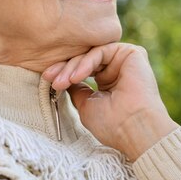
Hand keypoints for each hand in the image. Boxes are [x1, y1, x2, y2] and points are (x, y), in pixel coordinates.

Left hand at [42, 43, 178, 160]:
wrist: (133, 128)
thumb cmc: (112, 124)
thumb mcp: (85, 104)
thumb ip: (77, 89)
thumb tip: (64, 78)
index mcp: (108, 82)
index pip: (83, 70)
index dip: (64, 73)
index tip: (47, 80)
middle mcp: (117, 69)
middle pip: (85, 60)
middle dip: (64, 68)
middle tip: (49, 77)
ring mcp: (124, 60)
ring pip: (91, 54)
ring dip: (73, 67)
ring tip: (61, 82)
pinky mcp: (132, 53)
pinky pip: (101, 51)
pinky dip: (86, 62)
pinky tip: (76, 77)